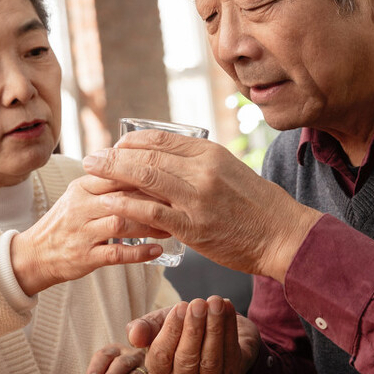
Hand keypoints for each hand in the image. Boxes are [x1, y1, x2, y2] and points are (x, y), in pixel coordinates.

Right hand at [10, 174, 165, 293]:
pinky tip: (157, 251)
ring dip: (150, 226)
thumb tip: (144, 163)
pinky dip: (139, 253)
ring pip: (121, 223)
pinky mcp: (85, 257)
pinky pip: (116, 254)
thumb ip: (107, 181)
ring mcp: (82, 232)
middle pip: (122, 196)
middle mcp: (81, 207)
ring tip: (171, 227)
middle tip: (178, 201)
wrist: (35, 254)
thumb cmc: (67, 221)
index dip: (145, 174)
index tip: (170, 175)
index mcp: (82, 187)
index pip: (116, 173)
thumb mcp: (80, 194)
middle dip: (153, 198)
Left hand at [83, 132, 322, 280]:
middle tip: (90, 158)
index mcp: (210, 152)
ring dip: (112, 176)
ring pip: (145, 179)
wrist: (283, 234)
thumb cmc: (257, 206)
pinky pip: (152, 213)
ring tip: (91, 175)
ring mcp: (197, 198)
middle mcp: (202, 170)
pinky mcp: (193, 227)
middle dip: (113, 156)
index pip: (161, 139)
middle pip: (147, 156)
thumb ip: (199, 164)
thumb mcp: (230, 171)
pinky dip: (127, 207)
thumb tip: (168, 161)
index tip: (115, 145)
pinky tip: (109, 206)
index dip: (131, 141)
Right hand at [127, 296, 260, 373]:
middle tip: (198, 303)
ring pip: (211, 357)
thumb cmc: (181, 328)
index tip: (180, 306)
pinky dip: (230, 327)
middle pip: (187, 358)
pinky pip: (230, 351)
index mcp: (159, 373)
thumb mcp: (160, 324)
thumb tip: (134, 336)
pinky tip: (227, 307)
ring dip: (214, 327)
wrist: (212, 329)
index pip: (161, 355)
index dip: (171, 331)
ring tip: (215, 303)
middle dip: (194, 329)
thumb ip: (144, 328)